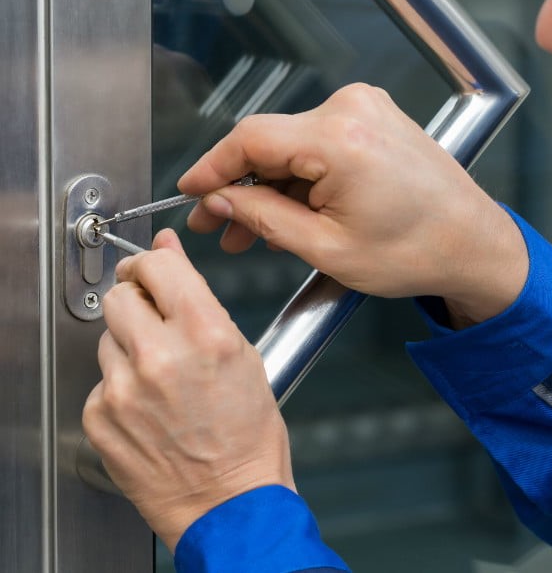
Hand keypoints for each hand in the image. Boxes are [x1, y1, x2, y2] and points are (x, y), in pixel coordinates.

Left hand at [82, 229, 294, 551]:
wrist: (229, 502)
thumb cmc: (246, 436)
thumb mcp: (242, 353)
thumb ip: (198, 298)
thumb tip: (167, 253)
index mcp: (204, 333)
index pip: (156, 265)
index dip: (152, 262)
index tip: (150, 267)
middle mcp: (160, 356)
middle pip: (120, 295)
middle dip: (137, 300)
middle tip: (155, 320)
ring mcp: (124, 389)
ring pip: (107, 336)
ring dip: (129, 344)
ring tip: (160, 374)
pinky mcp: (100, 417)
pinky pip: (100, 379)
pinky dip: (120, 384)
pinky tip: (148, 404)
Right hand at [179, 83, 527, 324]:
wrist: (473, 244)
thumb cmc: (416, 252)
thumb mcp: (326, 248)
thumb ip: (263, 218)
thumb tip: (220, 200)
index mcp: (340, 139)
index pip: (250, 139)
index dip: (211, 167)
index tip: (190, 191)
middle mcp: (353, 110)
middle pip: (270, 143)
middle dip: (240, 187)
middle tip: (220, 226)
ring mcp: (366, 110)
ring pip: (292, 146)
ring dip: (270, 187)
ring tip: (253, 231)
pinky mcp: (374, 120)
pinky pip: (318, 145)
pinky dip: (299, 177)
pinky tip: (288, 211)